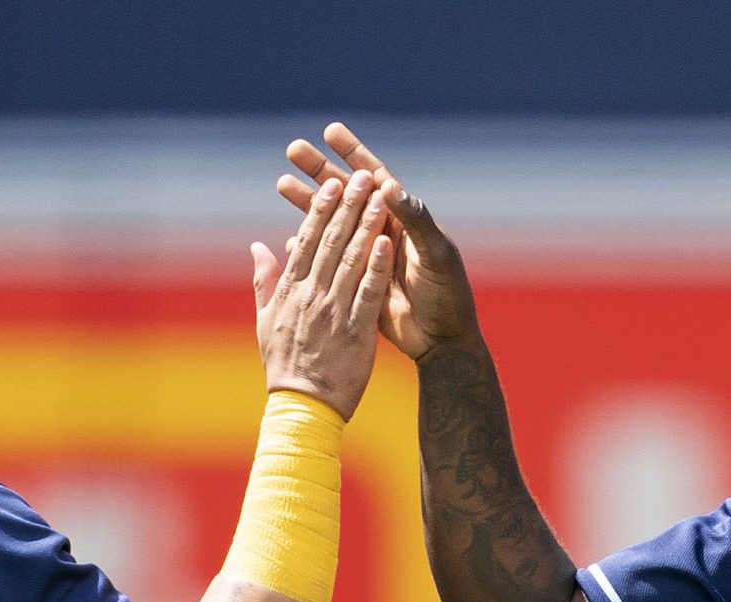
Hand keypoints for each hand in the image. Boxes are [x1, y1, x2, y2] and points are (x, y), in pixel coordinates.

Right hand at [250, 164, 395, 420]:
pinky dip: (378, 267)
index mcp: (291, 290)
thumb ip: (264, 281)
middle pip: (332, 242)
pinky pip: (369, 293)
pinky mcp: (356, 329)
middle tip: (360, 177)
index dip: (320, 210)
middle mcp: (311, 294)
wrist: (302, 406)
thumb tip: (257, 248)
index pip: (307, 240)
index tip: (331, 185)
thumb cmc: (284, 365)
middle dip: (348, 206)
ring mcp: (335, 311)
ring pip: (352, 260)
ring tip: (379, 197)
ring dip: (367, 226)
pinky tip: (388, 242)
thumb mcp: (265, 320)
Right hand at [280, 123, 478, 361]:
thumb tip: (386, 184)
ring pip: (331, 224)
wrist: (442, 340)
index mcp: (402, 219)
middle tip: (292, 149)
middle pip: (346, 194)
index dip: (351, 153)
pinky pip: (328, 263)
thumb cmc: (447, 294)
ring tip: (282, 183)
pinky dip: (311, 252)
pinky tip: (289, 240)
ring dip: (308, 204)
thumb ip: (414, 219)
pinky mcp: (356, 284)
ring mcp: (366, 258)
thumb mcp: (435, 254)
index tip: (329, 132)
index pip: (373, 176)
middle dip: (319, 170)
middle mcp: (382, 231)